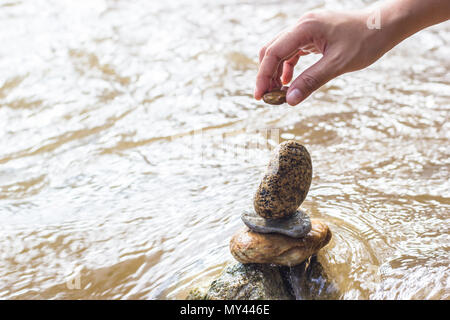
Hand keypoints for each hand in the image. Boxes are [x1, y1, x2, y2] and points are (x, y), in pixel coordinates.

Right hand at [254, 9, 390, 105]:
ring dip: (276, 72)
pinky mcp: (312, 35)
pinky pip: (292, 52)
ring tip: (278, 93)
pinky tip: (289, 82)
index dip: (263, 76)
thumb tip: (289, 100)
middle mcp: (302, 25)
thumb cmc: (366, 41)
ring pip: (280, 51)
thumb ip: (312, 81)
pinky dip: (287, 68)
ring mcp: (306, 29)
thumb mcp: (338, 64)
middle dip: (266, 75)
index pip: (273, 52)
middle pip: (271, 50)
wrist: (384, 26)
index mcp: (306, 27)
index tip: (259, 97)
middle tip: (267, 98)